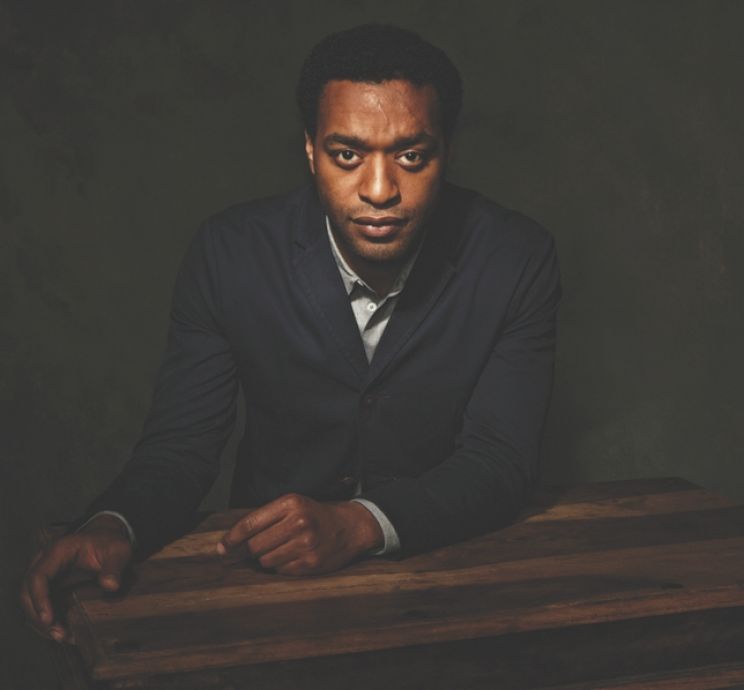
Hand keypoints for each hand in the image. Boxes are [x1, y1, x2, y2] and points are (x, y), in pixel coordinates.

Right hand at [20, 514, 132, 642]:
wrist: (105, 540)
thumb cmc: (110, 544)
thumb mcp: (119, 550)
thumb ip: (115, 566)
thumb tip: (110, 585)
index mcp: (58, 550)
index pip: (39, 576)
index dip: (40, 599)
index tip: (49, 619)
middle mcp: (45, 562)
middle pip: (27, 592)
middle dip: (39, 616)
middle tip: (59, 634)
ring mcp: (44, 575)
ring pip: (30, 602)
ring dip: (41, 622)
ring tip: (63, 637)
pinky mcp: (48, 586)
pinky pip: (40, 605)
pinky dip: (48, 620)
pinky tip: (64, 632)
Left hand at [217, 494, 382, 575]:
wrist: (350, 526)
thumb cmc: (316, 515)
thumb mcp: (294, 506)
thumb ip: (266, 519)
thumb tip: (233, 542)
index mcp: (291, 504)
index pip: (251, 523)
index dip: (232, 538)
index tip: (221, 549)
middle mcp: (298, 523)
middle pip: (255, 546)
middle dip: (249, 551)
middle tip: (251, 551)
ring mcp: (306, 545)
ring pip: (266, 561)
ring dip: (266, 559)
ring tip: (281, 549)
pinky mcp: (311, 563)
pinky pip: (281, 570)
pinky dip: (281, 566)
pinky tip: (293, 556)